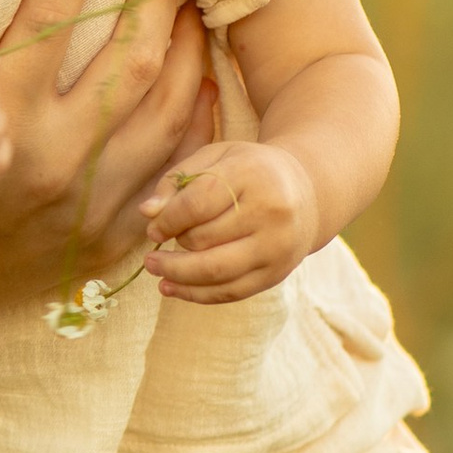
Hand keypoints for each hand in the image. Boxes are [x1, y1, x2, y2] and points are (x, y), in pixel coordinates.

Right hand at [0, 0, 211, 317]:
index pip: (54, 11)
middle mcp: (52, 156)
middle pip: (131, 57)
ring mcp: (86, 204)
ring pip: (164, 110)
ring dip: (187, 53)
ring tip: (195, 11)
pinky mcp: (104, 241)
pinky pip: (169, 172)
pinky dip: (192, 125)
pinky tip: (199, 87)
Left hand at [140, 138, 320, 301]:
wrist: (306, 193)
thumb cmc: (249, 172)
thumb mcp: (216, 158)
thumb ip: (177, 181)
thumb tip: (147, 213)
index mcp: (252, 174)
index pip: (198, 203)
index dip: (167, 220)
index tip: (153, 229)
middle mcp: (271, 211)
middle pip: (205, 240)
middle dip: (172, 249)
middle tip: (152, 254)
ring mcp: (277, 246)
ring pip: (216, 271)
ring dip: (178, 275)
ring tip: (155, 271)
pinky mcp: (277, 273)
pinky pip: (231, 291)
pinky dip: (197, 294)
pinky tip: (172, 288)